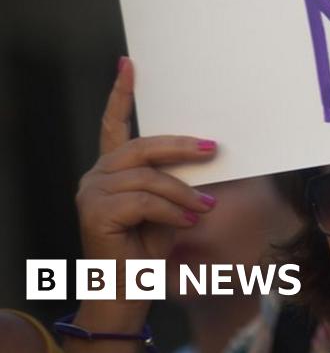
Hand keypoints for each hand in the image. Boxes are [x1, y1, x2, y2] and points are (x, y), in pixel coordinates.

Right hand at [75, 58, 218, 295]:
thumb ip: (177, 176)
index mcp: (112, 168)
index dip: (121, 94)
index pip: (114, 124)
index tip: (129, 64)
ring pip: (149, 178)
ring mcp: (91, 192)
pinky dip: (172, 211)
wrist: (130, 288)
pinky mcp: (94, 211)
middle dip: (182, 147)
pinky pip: (144, 200)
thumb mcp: (171, 202)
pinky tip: (187, 222)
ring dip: (184, 193)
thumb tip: (209, 149)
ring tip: (205, 208)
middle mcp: (96, 174)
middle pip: (143, 147)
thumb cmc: (151, 245)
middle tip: (215, 149)